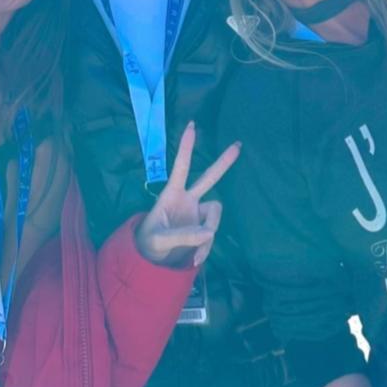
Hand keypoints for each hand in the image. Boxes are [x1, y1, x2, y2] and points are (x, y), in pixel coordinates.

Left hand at [135, 121, 240, 267]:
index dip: (186, 148)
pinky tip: (195, 259)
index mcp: (172, 194)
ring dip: (208, 234)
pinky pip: (211, 235)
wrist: (151, 260)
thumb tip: (209, 233)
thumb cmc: (148, 243)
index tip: (192, 126)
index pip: (181, 167)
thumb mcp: (159, 240)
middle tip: (238, 145)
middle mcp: (187, 200)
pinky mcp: (202, 229)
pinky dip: (205, 248)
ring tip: (195, 253)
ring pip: (214, 215)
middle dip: (223, 163)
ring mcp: (196, 214)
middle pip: (209, 178)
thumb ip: (182, 235)